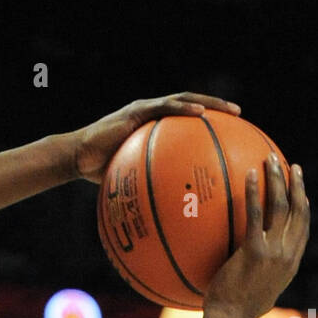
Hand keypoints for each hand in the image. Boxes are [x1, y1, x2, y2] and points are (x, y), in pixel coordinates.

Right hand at [71, 92, 241, 184]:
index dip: (209, 123)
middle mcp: (152, 114)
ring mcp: (145, 109)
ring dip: (209, 103)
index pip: (186, 121)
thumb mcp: (131, 181)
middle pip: (191, 105)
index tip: (232, 131)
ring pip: (184, 100)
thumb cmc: (101, 172)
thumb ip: (150, 189)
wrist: (77, 158)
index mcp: (153, 128)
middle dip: (218, 108)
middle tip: (240, 114)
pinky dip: (183, 108)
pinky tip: (200, 113)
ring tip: (231, 110)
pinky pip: (164, 107)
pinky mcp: (136, 110)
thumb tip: (168, 217)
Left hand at [204, 156, 308, 317]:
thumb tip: (249, 268)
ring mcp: (274, 252)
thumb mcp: (258, 294)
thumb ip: (260, 276)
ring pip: (282, 206)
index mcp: (290, 263)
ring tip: (271, 159)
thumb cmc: (236, 313)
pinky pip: (256, 214)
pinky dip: (255, 191)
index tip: (301, 190)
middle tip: (291, 165)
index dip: (304, 206)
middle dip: (296, 184)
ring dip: (278, 179)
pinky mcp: (255, 251)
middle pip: (299, 210)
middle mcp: (288, 254)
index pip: (303, 229)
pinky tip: (249, 175)